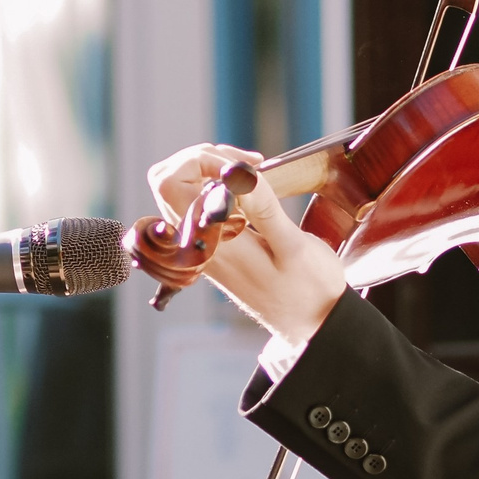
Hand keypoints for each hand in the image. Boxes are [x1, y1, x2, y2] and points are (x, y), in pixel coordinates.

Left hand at [148, 144, 347, 345]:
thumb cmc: (308, 288)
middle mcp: (199, 243)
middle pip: (167, 180)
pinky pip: (198, 203)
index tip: (245, 167)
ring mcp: (203, 244)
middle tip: (248, 165)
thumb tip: (237, 175)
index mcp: (212, 243)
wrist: (312, 321)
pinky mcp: (213, 244)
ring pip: (180, 189)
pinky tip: (250, 188)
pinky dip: (218, 184)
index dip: (201, 159)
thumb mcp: (294, 246)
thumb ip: (263, 208)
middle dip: (203, 158)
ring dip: (211, 169)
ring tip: (253, 173)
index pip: (171, 184)